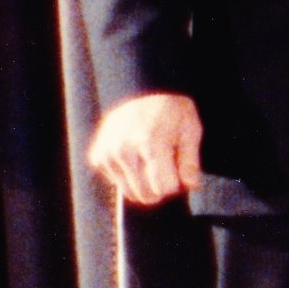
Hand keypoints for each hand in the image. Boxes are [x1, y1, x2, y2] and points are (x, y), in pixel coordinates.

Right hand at [88, 91, 202, 206]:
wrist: (143, 92)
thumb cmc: (171, 112)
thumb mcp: (190, 129)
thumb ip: (190, 161)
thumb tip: (191, 186)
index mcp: (150, 142)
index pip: (165, 188)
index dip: (177, 184)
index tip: (180, 173)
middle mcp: (124, 149)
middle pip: (147, 194)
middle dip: (161, 187)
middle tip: (167, 168)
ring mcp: (107, 154)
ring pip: (131, 192)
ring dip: (144, 184)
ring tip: (152, 162)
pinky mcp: (97, 157)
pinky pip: (117, 183)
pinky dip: (128, 177)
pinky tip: (136, 158)